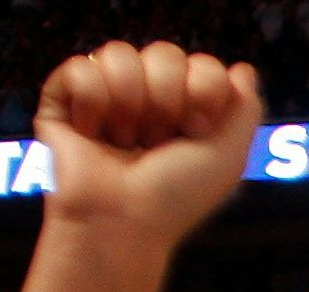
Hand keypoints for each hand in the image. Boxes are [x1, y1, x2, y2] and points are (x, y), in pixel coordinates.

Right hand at [32, 42, 261, 244]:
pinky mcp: (63, 102)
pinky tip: (93, 132)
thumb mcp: (229, 156)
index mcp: (184, 109)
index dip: (203, 89)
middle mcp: (145, 98)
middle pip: (163, 52)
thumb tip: (241, 69)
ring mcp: (104, 98)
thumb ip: (244, 108)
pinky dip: (92, 103)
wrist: (122, 221)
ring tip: (125, 140)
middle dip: (167, 96)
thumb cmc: (174, 198)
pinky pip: (80, 68)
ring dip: (129, 102)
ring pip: (119, 54)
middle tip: (159, 138)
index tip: (198, 128)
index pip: (200, 63)